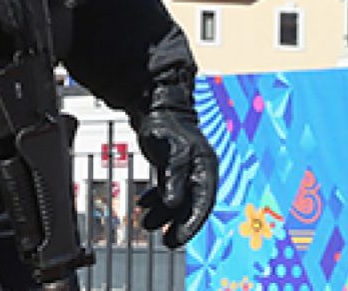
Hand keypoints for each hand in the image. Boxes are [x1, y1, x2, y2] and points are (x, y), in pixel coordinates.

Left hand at [135, 78, 216, 247]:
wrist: (154, 104)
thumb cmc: (165, 125)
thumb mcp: (171, 152)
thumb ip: (173, 179)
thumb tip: (172, 205)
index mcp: (205, 168)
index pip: (202, 203)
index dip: (191, 224)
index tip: (178, 240)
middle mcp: (198, 171)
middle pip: (191, 205)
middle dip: (178, 225)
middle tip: (167, 242)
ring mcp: (186, 169)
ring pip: (177, 199)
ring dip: (163, 214)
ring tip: (146, 225)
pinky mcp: (172, 166)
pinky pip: (167, 189)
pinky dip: (156, 199)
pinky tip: (142, 205)